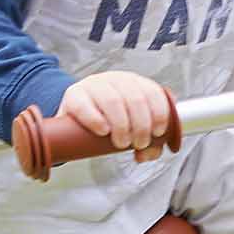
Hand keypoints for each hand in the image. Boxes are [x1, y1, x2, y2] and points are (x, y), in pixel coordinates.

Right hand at [58, 70, 173, 161]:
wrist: (76, 116)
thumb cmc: (109, 121)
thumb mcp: (130, 127)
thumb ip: (146, 143)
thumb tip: (146, 154)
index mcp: (135, 83)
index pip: (153, 93)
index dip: (159, 114)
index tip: (157, 133)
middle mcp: (116, 79)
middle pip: (136, 99)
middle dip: (141, 126)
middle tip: (138, 144)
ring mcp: (94, 85)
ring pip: (113, 100)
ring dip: (122, 126)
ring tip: (121, 143)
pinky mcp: (74, 94)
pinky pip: (85, 104)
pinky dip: (96, 119)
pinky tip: (103, 131)